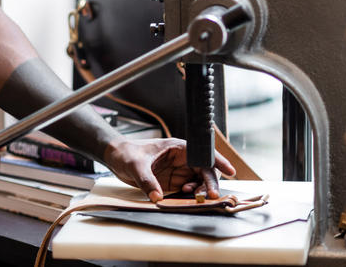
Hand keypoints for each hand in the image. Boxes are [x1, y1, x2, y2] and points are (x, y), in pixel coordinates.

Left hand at [103, 137, 235, 201]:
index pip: (203, 153)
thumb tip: (158, 197)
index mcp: (178, 147)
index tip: (230, 171)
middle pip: (205, 170)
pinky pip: (188, 190)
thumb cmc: (126, 153)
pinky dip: (190, 196)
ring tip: (191, 196)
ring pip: (199, 182)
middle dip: (209, 182)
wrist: (114, 158)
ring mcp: (178, 170)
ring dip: (199, 190)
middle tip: (209, 196)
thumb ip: (147, 181)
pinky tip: (183, 198)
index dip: (218, 161)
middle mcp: (182, 159)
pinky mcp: (173, 181)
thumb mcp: (136, 166)